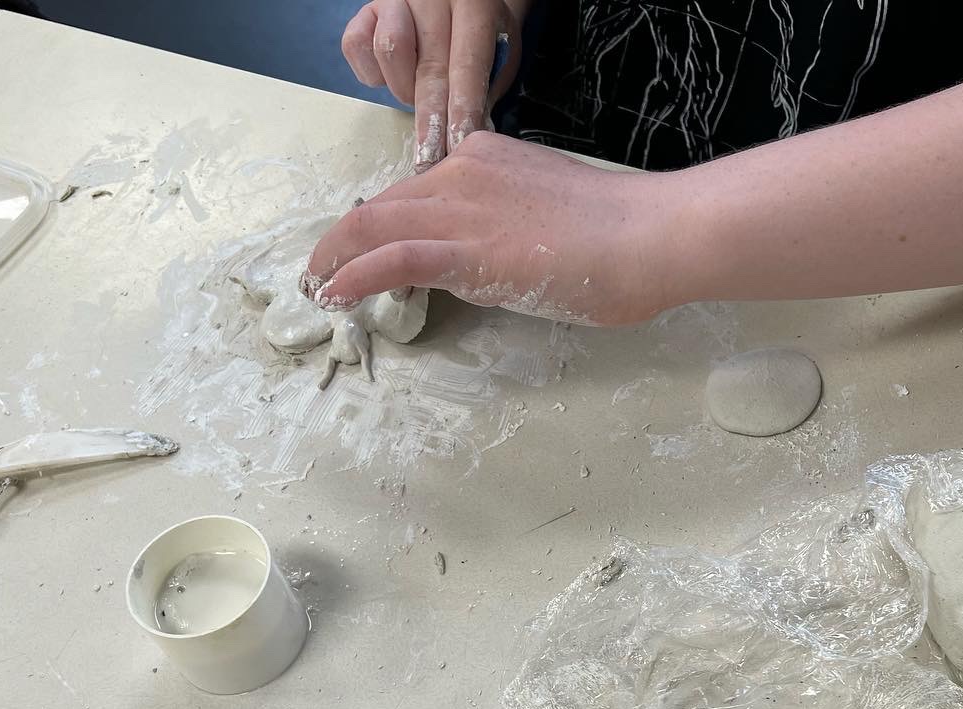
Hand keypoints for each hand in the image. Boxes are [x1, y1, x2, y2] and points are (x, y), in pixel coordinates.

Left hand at [304, 132, 687, 326]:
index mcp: (485, 159)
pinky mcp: (464, 250)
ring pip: (374, 226)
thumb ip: (509, 230)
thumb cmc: (620, 236)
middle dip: (344, 238)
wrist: (646, 237)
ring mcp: (460, 209)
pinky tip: (333, 294)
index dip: (384, 223)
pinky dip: (352, 275)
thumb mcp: (550, 219)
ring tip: (316, 284)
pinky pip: (390, 258)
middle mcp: (462, 173)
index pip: (418, 192)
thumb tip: (486, 264)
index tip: (367, 248)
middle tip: (323, 268)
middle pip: (384, 204)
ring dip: (335, 258)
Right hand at [342, 0, 522, 168]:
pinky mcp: (365, 12)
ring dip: (403, 89)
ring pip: (389, 51)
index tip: (457, 148)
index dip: (461, 112)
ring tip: (416, 97)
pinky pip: (357, 46)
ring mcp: (396, 1)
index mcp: (474, 4)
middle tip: (430, 160)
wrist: (455, 4)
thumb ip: (485, 90)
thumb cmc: (481, 35)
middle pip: (429, 68)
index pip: (467, 66)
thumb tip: (472, 138)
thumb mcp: (498, 55)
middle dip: (430, 123)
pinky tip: (390, 77)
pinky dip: (371, 73)